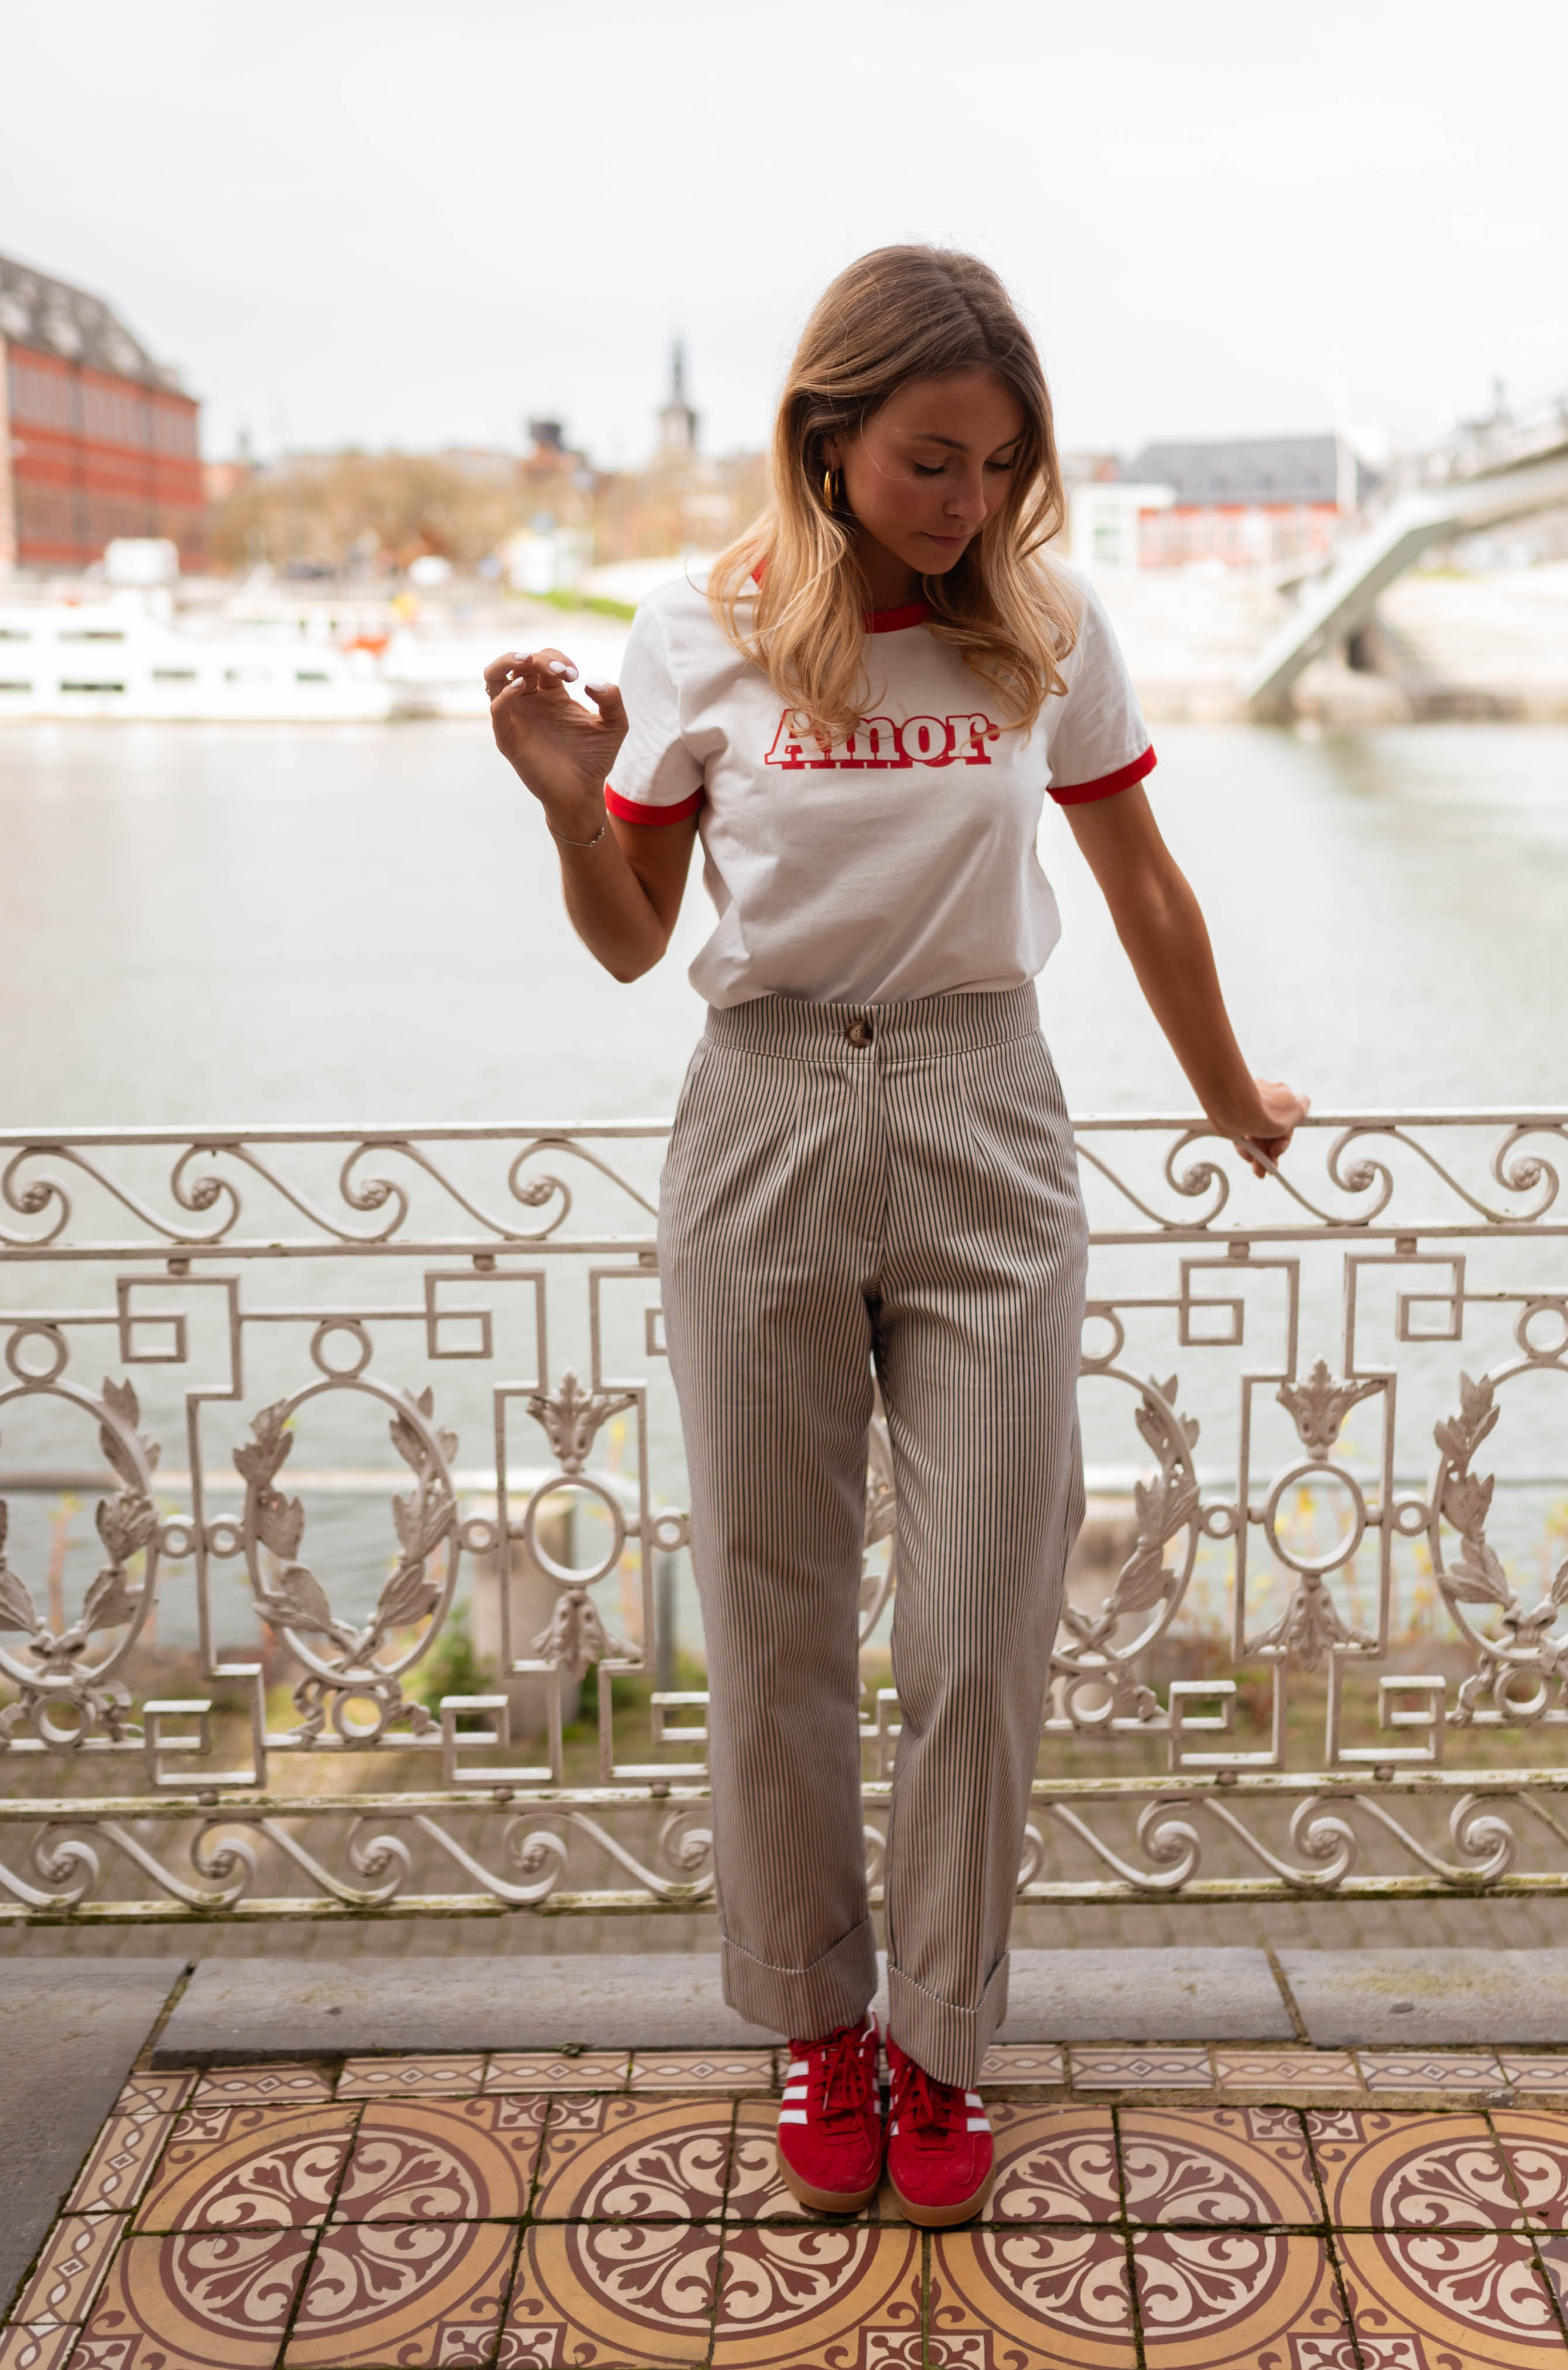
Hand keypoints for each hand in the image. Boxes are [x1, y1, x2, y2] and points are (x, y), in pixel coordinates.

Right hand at [485, 648, 627, 836]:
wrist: (582, 794)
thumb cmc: (595, 760)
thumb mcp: (614, 725)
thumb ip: (612, 699)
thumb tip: (591, 683)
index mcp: (551, 694)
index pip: (544, 660)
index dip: (558, 659)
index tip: (576, 677)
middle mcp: (530, 701)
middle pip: (517, 662)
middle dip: (538, 658)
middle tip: (561, 671)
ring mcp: (516, 717)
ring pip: (494, 677)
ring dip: (508, 661)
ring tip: (527, 660)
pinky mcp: (507, 737)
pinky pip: (496, 708)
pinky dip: (505, 693)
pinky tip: (523, 686)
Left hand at [1219, 1077, 1310, 1178]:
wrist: (1233, 1111)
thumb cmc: (1266, 1110)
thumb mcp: (1296, 1109)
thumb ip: (1303, 1106)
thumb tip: (1303, 1102)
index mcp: (1280, 1093)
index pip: (1287, 1120)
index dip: (1284, 1139)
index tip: (1279, 1150)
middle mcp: (1263, 1099)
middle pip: (1270, 1130)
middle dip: (1270, 1152)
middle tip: (1269, 1167)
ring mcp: (1247, 1107)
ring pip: (1256, 1134)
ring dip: (1259, 1155)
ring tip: (1259, 1169)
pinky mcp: (1232, 1116)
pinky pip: (1242, 1135)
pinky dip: (1246, 1147)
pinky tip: (1249, 1157)